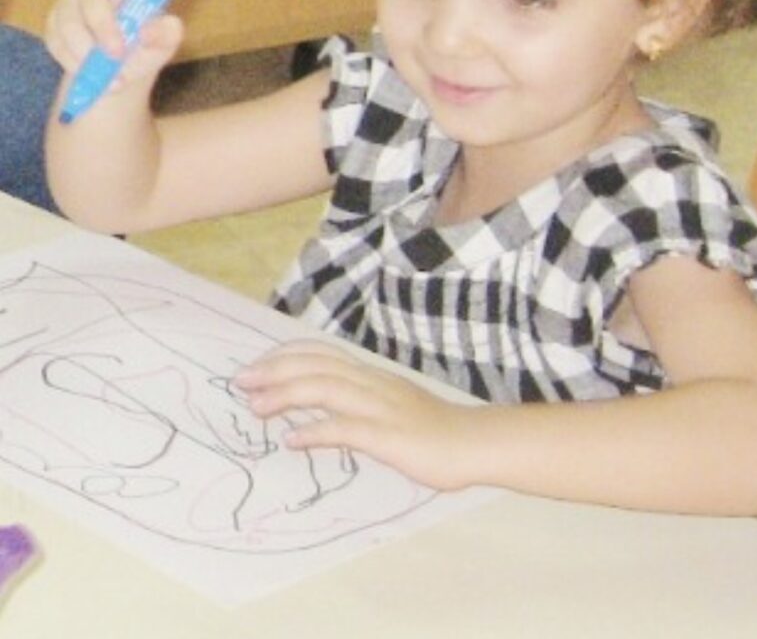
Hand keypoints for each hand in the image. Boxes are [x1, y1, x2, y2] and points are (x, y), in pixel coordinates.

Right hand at [45, 0, 182, 87]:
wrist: (120, 80)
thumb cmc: (146, 50)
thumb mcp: (164, 44)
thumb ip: (168, 33)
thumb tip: (149, 30)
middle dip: (103, 26)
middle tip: (119, 54)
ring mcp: (69, 7)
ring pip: (69, 22)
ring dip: (89, 51)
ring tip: (112, 77)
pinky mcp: (54, 30)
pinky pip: (57, 43)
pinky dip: (76, 62)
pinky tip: (92, 74)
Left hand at [236, 341, 479, 490]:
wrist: (474, 443)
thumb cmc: (432, 430)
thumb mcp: (390, 406)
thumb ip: (358, 404)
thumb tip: (319, 414)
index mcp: (372, 376)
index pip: (322, 354)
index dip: (286, 356)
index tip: (255, 367)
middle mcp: (373, 384)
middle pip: (317, 366)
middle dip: (275, 370)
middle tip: (241, 381)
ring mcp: (381, 407)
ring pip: (327, 389)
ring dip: (287, 395)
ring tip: (256, 407)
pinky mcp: (389, 435)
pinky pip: (347, 429)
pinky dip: (316, 432)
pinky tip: (292, 441)